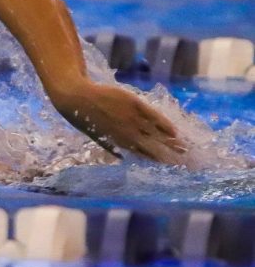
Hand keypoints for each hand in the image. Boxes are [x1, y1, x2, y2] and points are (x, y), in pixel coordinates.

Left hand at [53, 82, 187, 164]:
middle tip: (188, 161)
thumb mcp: (100, 138)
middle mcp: (129, 134)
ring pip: (156, 133)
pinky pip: (153, 117)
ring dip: (172, 142)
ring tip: (186, 148)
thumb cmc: (87, 118)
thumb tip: (125, 157)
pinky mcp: (134, 104)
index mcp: (121, 144)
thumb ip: (115, 147)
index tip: (175, 167)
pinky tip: (174, 131)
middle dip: (172, 154)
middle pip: (155, 147)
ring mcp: (132, 119)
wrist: (77, 99)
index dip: (161, 161)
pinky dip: (164, 124)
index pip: (146, 156)